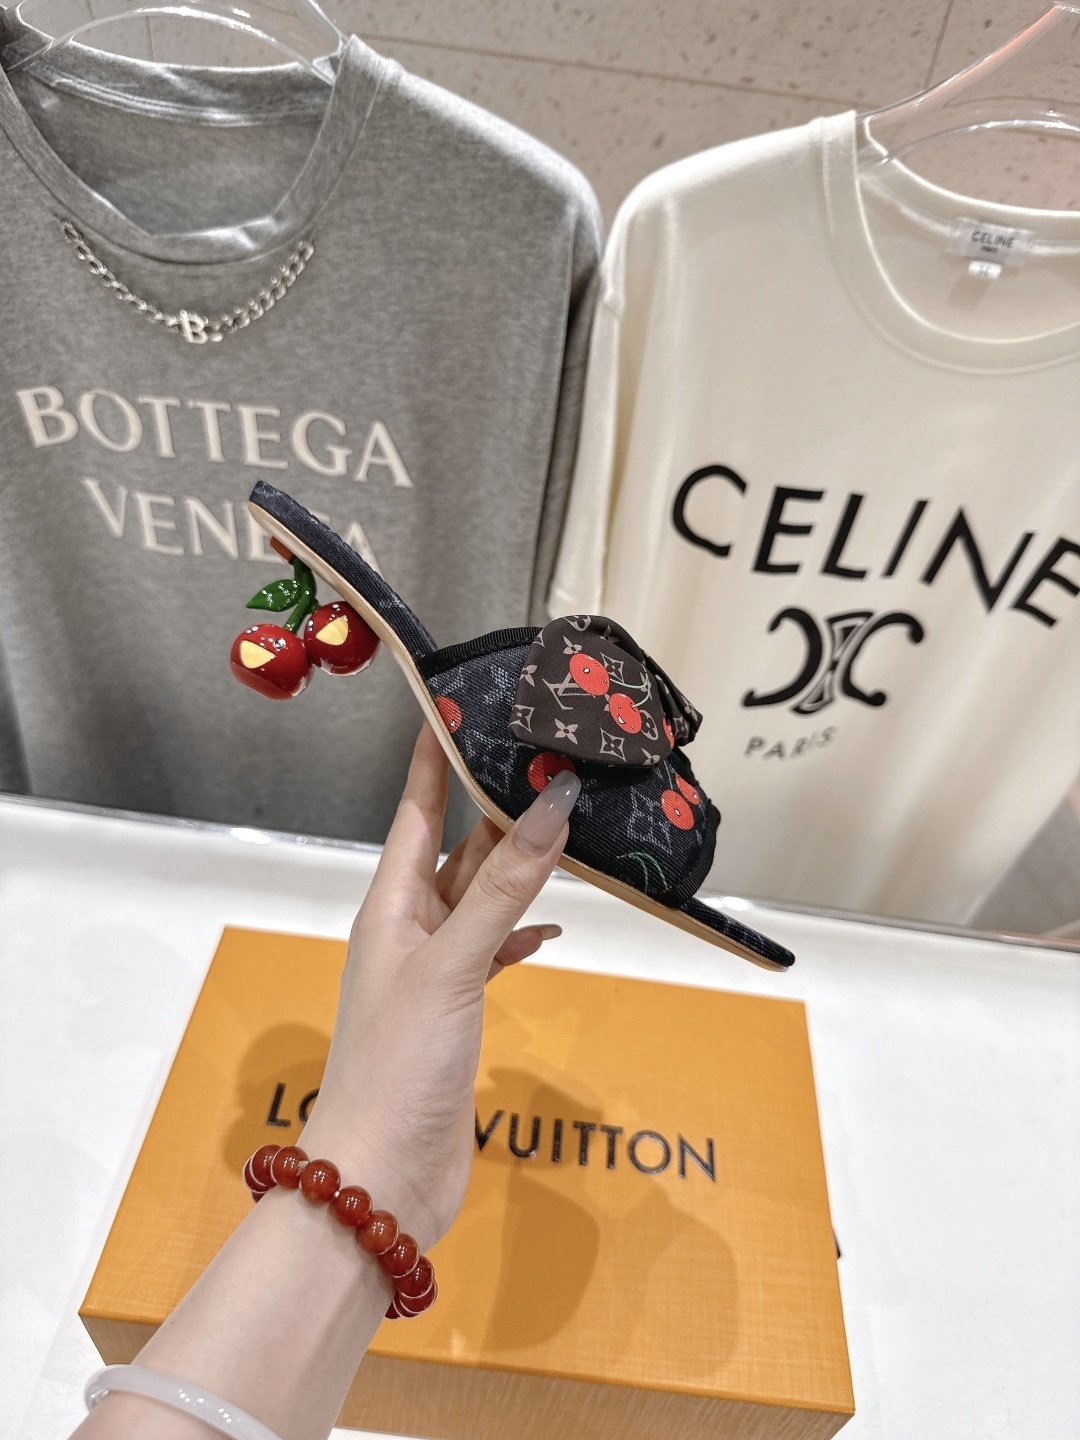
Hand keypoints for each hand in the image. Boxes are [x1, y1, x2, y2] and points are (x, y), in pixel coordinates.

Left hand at [299, 723, 579, 1250]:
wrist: (382, 1179)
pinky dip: (522, 932)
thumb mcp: (452, 965)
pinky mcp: (459, 1011)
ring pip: (481, 898)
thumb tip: (552, 804)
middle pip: (456, 849)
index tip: (457, 703)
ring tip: (568, 825)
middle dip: (496, 805)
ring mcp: (435, 971)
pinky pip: (494, 950)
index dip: (433, 758)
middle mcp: (409, 928)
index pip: (412, 811)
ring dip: (519, 867)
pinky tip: (554, 923)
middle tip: (550, 758)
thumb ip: (503, 889)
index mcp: (391, 905)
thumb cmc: (400, 1062)